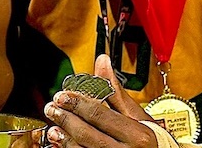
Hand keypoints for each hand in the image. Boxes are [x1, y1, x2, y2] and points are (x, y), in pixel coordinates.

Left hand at [43, 55, 157, 147]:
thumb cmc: (148, 140)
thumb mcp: (136, 114)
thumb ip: (115, 90)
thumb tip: (102, 62)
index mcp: (137, 134)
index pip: (99, 115)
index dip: (77, 104)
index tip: (63, 96)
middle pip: (87, 134)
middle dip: (65, 119)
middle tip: (52, 108)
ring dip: (64, 138)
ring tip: (53, 127)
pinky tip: (61, 143)